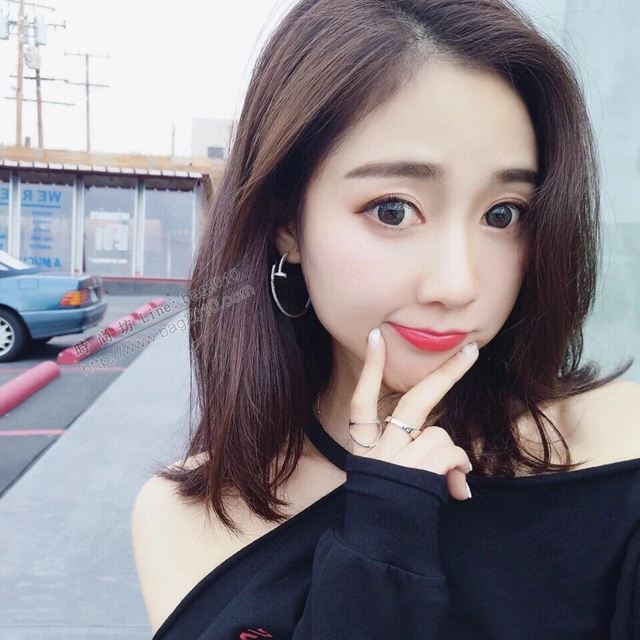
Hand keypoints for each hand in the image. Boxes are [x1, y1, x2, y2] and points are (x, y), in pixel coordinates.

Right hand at [350, 326, 478, 500]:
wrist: (380, 548)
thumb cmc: (385, 507)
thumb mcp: (383, 475)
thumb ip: (409, 453)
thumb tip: (447, 450)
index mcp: (364, 447)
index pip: (361, 399)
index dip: (369, 368)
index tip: (376, 337)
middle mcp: (377, 449)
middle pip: (413, 402)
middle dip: (446, 375)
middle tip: (471, 352)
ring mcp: (397, 460)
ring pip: (438, 434)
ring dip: (449, 455)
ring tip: (448, 480)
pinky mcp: (417, 473)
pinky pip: (449, 455)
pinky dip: (457, 469)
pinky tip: (456, 492)